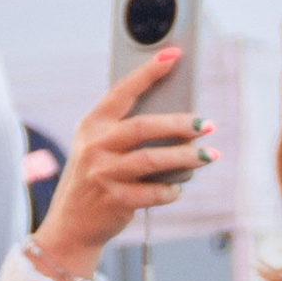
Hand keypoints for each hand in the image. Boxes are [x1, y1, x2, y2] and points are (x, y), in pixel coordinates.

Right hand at [24, 55, 214, 280]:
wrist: (71, 225)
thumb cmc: (95, 178)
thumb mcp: (98, 148)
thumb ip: (125, 131)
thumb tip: (178, 117)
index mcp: (92, 125)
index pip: (123, 91)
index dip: (148, 72)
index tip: (173, 55)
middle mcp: (95, 146)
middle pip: (144, 126)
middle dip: (181, 123)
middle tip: (208, 124)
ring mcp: (103, 174)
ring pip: (152, 160)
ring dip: (186, 157)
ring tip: (211, 155)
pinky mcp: (114, 200)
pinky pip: (153, 193)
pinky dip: (171, 190)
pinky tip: (179, 188)